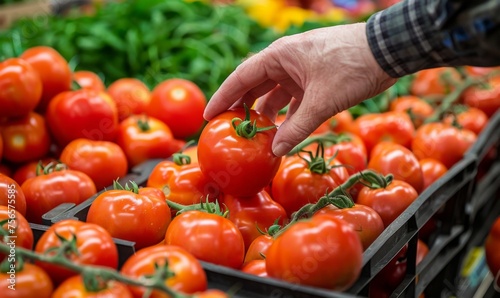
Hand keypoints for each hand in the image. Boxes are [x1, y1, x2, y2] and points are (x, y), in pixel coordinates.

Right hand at [204, 23, 395, 155]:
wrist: (387, 51)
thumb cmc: (351, 67)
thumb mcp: (322, 101)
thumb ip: (297, 128)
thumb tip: (274, 151)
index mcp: (279, 56)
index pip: (241, 77)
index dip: (223, 97)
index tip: (209, 116)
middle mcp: (285, 61)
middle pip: (254, 86)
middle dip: (241, 108)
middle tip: (226, 129)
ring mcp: (299, 69)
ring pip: (274, 94)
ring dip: (265, 114)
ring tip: (255, 136)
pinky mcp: (314, 78)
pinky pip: (292, 98)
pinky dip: (286, 115)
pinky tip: (282, 132)